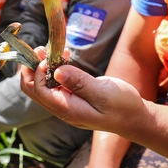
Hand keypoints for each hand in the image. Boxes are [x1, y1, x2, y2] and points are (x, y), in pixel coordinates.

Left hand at [20, 57, 145, 136]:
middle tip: (41, 49)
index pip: (39, 90)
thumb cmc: (122, 106)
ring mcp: (66, 104)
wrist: (135, 118)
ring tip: (50, 50)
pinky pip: (55, 85)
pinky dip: (53, 70)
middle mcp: (63, 109)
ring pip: (42, 86)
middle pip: (34, 90)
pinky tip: (64, 58)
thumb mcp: (103, 92)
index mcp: (68, 109)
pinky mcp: (72, 98)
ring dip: (41, 67)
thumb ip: (79, 82)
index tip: (48, 55)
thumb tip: (57, 72)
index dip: (38, 71)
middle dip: (32, 68)